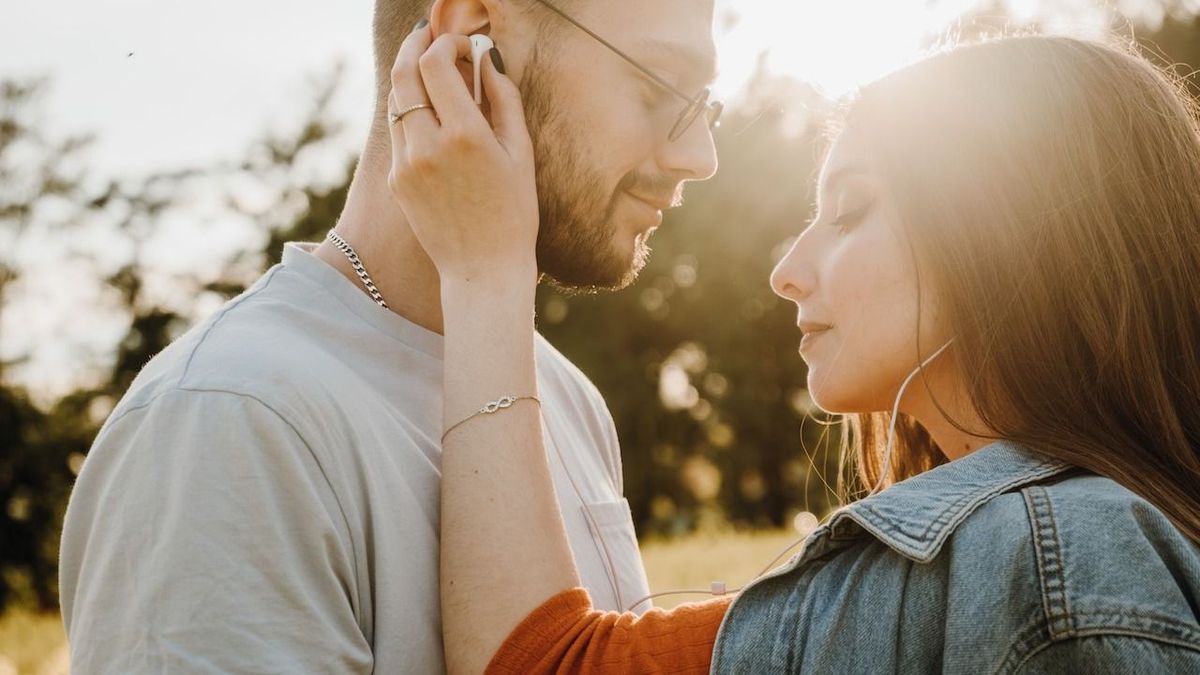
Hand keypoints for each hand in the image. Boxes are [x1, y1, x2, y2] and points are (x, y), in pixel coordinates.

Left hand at [387, 24, 538, 286]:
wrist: (483, 269)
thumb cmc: (514, 212)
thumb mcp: (521, 153)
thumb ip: (504, 99)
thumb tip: (487, 58)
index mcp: (465, 135)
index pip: (434, 64)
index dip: (445, 44)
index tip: (463, 47)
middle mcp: (428, 146)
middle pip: (404, 73)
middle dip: (415, 46)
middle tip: (428, 37)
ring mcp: (406, 164)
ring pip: (396, 101)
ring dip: (412, 80)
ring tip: (433, 75)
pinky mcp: (397, 181)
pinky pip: (398, 132)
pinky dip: (412, 113)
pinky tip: (431, 116)